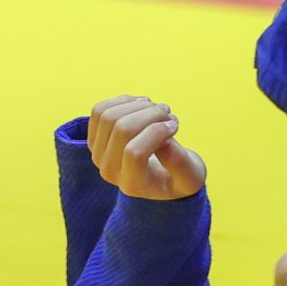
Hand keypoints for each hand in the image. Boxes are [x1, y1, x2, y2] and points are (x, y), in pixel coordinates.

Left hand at [88, 95, 205, 201]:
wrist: (158, 177)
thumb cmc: (178, 176)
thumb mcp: (191, 176)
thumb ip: (181, 163)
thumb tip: (165, 141)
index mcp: (133, 185)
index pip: (135, 153)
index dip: (157, 132)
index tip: (175, 125)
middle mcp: (110, 171)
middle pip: (122, 129)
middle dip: (151, 113)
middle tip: (168, 114)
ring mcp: (98, 154)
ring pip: (109, 116)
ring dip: (137, 105)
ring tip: (156, 109)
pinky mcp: (95, 138)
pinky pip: (99, 111)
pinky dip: (123, 101)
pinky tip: (141, 105)